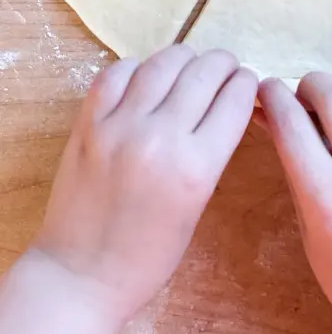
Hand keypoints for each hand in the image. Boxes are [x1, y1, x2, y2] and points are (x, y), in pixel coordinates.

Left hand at [33, 44, 257, 326]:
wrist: (80, 276)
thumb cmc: (148, 255)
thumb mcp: (198, 205)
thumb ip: (212, 152)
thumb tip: (225, 106)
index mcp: (197, 167)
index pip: (236, 99)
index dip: (248, 84)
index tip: (248, 83)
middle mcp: (162, 137)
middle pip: (206, 72)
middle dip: (224, 64)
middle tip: (225, 69)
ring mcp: (120, 126)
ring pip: (164, 63)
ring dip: (185, 57)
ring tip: (190, 64)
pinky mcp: (88, 123)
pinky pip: (117, 73)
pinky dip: (137, 67)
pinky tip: (146, 76)